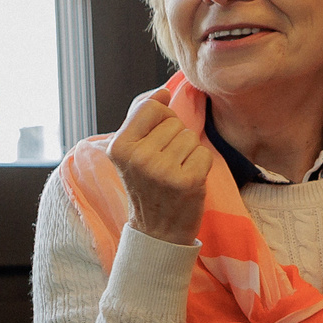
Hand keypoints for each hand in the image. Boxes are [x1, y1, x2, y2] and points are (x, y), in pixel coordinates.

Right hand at [107, 98, 211, 245]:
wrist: (156, 230)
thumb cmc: (146, 186)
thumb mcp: (131, 153)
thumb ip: (142, 119)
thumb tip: (163, 92)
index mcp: (119, 147)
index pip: (151, 107)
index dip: (160, 119)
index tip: (154, 141)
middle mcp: (138, 158)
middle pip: (173, 122)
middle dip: (174, 138)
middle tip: (164, 164)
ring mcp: (162, 170)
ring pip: (190, 137)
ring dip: (187, 152)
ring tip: (174, 172)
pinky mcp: (187, 181)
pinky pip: (203, 153)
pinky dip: (200, 165)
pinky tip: (186, 180)